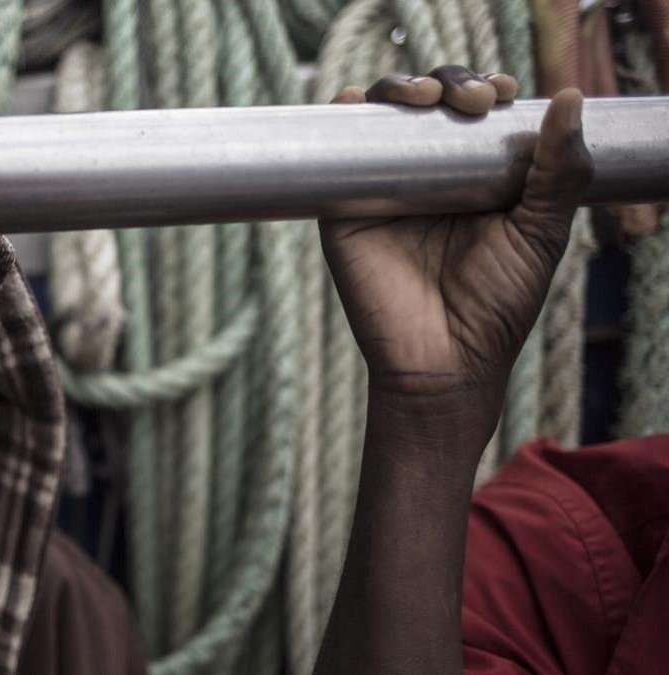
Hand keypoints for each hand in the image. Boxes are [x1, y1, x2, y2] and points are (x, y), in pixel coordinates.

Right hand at [321, 67, 592, 438]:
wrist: (443, 360)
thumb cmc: (497, 305)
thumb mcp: (540, 231)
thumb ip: (557, 170)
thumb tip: (565, 98)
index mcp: (474, 177)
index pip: (473, 113)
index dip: (483, 89)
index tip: (499, 94)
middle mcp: (427, 176)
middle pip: (428, 103)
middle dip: (448, 84)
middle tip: (470, 103)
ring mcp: (384, 189)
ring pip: (384, 115)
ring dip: (399, 88)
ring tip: (422, 99)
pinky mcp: (345, 208)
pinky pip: (338, 150)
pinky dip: (345, 113)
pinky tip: (358, 100)